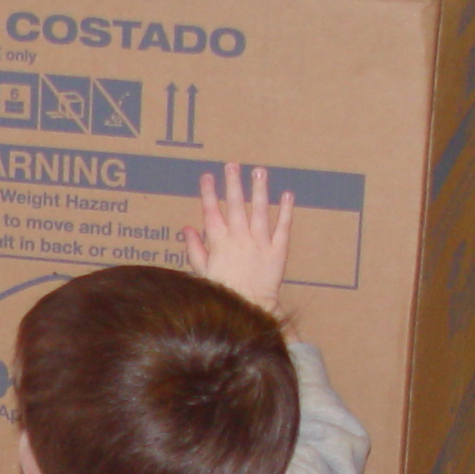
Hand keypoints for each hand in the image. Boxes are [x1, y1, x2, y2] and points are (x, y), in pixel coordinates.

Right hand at [184, 161, 294, 313]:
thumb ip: (195, 248)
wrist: (250, 309)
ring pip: (259, 211)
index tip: (206, 176)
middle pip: (235, 206)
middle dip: (233, 183)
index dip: (208, 193)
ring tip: (259, 171)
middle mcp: (239, 239)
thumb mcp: (203, 272)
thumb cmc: (224, 291)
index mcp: (219, 243)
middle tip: (232, 165)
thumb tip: (186, 229)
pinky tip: (287, 195)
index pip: (211, 212)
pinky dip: (285, 211)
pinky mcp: (277, 251)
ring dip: (258, 189)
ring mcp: (260, 243)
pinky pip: (283, 227)